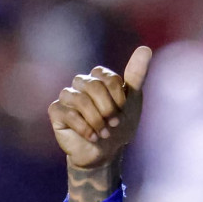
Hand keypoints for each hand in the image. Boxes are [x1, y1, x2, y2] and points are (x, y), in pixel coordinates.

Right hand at [50, 46, 152, 199]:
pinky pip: (67, 113)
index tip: (123, 112)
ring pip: (79, 100)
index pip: (107, 77)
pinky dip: (83, 127)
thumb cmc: (119, 126)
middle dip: (107, 108)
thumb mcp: (132, 102)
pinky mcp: (56, 112)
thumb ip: (137, 75)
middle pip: (92, 85)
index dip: (117, 97)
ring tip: (104, 133)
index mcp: (99, 78)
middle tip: (113, 124)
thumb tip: (146, 48)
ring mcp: (67, 96)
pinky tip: (92, 136)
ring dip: (96, 120)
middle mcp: (81, 83)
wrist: (105, 153)